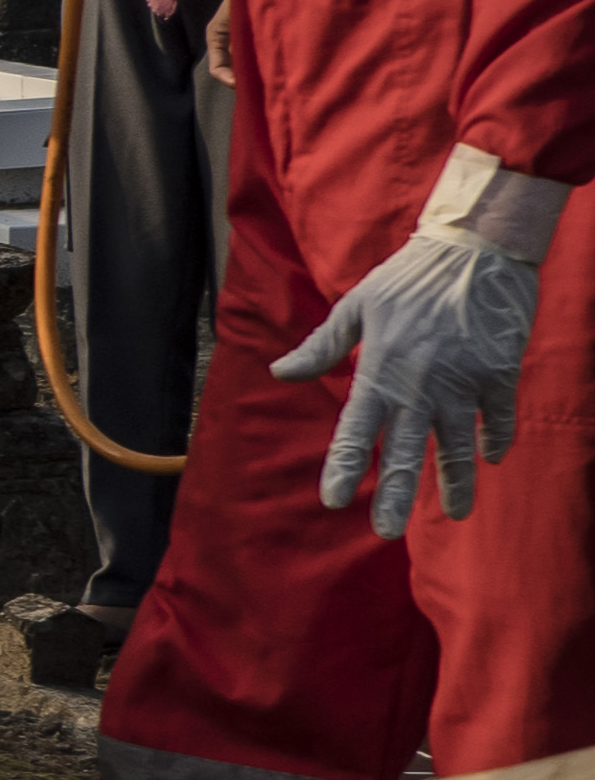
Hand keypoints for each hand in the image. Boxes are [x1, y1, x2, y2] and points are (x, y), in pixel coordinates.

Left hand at [272, 149, 560, 535]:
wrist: (477, 248)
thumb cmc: (409, 276)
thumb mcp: (357, 305)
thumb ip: (321, 346)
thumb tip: (279, 371)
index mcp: (381, 369)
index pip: (357, 430)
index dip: (345, 465)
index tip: (335, 499)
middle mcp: (421, 383)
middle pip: (407, 450)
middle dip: (397, 494)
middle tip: (386, 531)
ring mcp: (464, 382)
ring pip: (459, 445)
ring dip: (457, 481)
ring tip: (456, 513)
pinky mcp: (500, 374)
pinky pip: (498, 418)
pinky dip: (495, 439)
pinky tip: (491, 457)